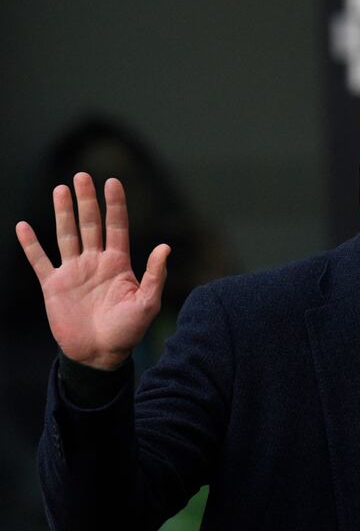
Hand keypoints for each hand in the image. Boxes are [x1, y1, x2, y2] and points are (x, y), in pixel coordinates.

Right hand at [15, 172, 168, 370]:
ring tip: (60, 189)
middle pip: (90, 225)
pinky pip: (40, 260)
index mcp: (118, 264)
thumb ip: (154, 275)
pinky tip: (24, 226)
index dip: (115, 205)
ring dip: (63, 213)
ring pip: (66, 235)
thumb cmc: (128, 331)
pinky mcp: (54, 285)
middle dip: (87, 201)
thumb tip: (165, 247)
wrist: (100, 355)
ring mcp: (73, 272)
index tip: (113, 181)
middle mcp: (95, 262)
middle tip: (82, 176)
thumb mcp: (147, 304)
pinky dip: (31, 244)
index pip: (117, 227)